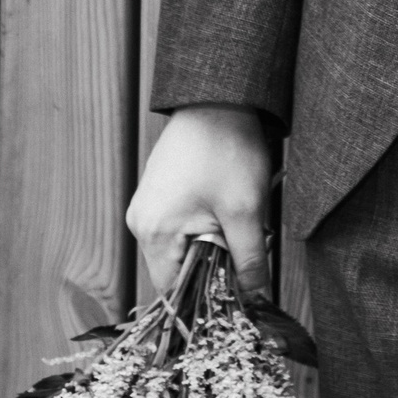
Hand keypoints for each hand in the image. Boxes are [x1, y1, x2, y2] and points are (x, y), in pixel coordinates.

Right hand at [126, 103, 273, 299]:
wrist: (218, 97)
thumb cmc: (228, 149)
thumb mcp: (245, 210)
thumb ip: (249, 262)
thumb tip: (256, 299)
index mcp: (154, 232)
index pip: (173, 292)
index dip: (205, 300)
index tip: (235, 296)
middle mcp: (141, 222)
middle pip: (175, 272)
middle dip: (211, 271)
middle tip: (245, 255)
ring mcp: (148, 206)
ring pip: (180, 250)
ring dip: (210, 248)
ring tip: (237, 226)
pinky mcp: (159, 194)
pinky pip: (178, 228)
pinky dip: (203, 230)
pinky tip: (226, 211)